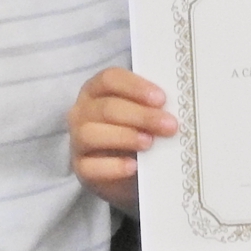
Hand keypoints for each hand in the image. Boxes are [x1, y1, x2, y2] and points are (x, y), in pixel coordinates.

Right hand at [70, 67, 176, 213]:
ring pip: (92, 134)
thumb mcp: (142, 115)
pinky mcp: (81, 168)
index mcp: (96, 89)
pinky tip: (133, 166)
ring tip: (149, 143)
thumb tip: (173, 107)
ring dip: (124, 137)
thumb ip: (151, 106)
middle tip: (169, 125)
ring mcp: (77, 140)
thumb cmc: (134, 131)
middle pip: (107, 108)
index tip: (161, 99)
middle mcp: (82, 111)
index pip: (110, 79)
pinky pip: (91, 167)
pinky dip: (112, 167)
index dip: (135, 87)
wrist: (126, 171)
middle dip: (141, 115)